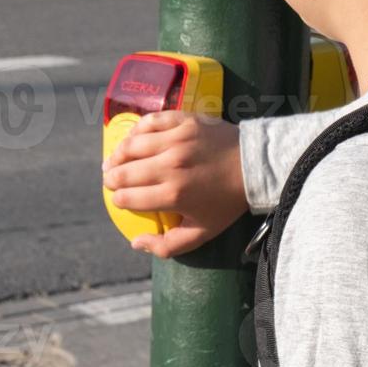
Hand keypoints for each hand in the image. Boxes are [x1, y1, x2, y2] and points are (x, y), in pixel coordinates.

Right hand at [102, 111, 247, 258]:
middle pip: (123, 172)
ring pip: (131, 146)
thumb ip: (167, 245)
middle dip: (111, 179)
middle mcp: (170, 166)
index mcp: (173, 195)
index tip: (119, 199)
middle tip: (111, 180)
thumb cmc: (227, 202)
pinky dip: (135, 131)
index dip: (117, 200)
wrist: (256, 166)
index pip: (127, 198)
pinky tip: (132, 139)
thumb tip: (136, 243)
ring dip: (117, 155)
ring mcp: (176, 141)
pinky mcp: (183, 121)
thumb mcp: (202, 232)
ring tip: (113, 160)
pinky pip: (148, 122)